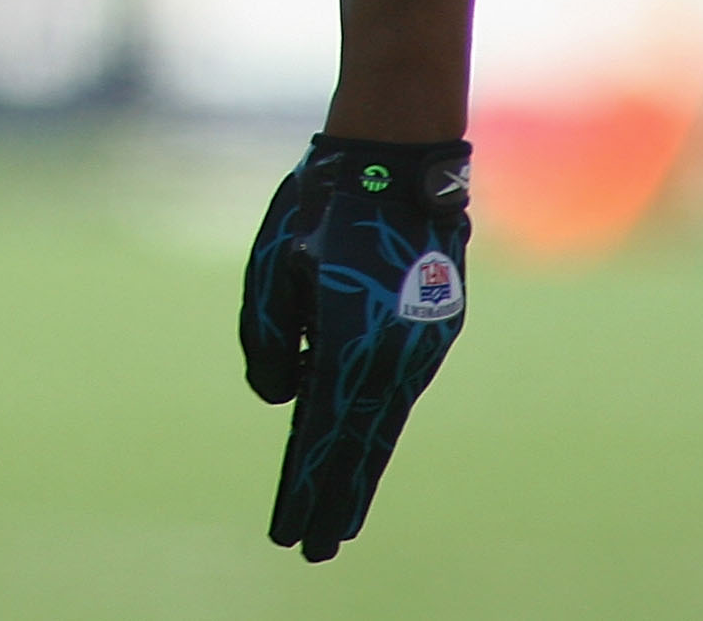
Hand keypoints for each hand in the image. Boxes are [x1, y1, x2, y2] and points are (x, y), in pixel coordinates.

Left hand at [240, 133, 470, 561]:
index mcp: (349, 341)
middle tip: (314, 550)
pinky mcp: (436, 325)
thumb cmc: (324, 201)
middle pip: (360, 444)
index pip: (321, 437)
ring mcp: (423, 342)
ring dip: (360, 466)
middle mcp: (394, 354)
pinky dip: (378, 423)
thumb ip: (266, 338)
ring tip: (341, 514)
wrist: (399, 152)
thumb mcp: (271, 263)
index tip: (289, 536)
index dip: (304, 489)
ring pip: (385, 420)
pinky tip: (360, 441)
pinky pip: (398, 389)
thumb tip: (280, 397)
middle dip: (335, 499)